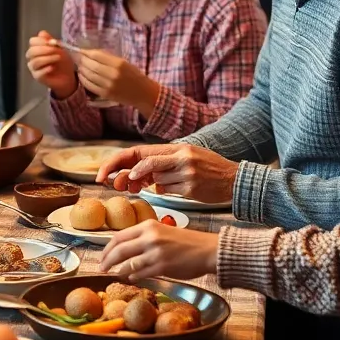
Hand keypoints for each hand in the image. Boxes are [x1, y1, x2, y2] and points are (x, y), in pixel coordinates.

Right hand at [26, 30, 76, 98]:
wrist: (68, 76)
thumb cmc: (63, 61)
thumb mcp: (60, 48)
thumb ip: (51, 41)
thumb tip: (43, 33)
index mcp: (37, 48)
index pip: (32, 41)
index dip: (41, 40)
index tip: (51, 42)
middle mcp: (33, 57)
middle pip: (31, 51)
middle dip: (44, 49)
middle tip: (55, 50)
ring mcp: (34, 68)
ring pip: (34, 62)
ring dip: (47, 58)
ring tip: (58, 58)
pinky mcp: (37, 77)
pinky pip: (38, 73)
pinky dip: (45, 69)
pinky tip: (52, 68)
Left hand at [76, 47, 140, 105]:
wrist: (143, 93)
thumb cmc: (135, 76)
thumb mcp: (125, 63)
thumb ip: (109, 58)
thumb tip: (92, 53)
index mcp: (119, 63)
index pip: (97, 55)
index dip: (86, 52)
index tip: (81, 50)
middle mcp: (113, 74)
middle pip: (91, 65)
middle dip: (82, 60)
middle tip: (78, 58)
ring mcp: (108, 85)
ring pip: (88, 75)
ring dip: (81, 69)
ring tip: (79, 65)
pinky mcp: (105, 94)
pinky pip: (89, 86)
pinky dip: (83, 79)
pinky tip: (82, 75)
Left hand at [96, 144, 237, 205]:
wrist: (235, 180)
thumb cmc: (208, 168)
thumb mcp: (186, 156)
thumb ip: (161, 162)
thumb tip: (135, 174)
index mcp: (176, 147)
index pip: (138, 153)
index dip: (117, 163)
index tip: (104, 175)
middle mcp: (180, 157)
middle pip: (143, 166)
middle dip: (128, 177)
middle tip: (120, 186)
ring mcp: (185, 173)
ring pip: (156, 181)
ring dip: (157, 184)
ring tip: (173, 181)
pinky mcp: (190, 189)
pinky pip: (168, 191)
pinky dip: (169, 191)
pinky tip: (182, 188)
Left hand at [99, 222, 218, 279]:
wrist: (208, 250)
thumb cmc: (187, 242)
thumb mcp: (163, 232)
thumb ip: (144, 238)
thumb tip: (124, 249)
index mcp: (148, 226)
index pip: (118, 236)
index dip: (107, 248)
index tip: (102, 255)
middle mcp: (150, 237)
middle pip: (118, 250)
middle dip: (107, 260)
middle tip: (102, 268)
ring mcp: (155, 252)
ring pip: (128, 264)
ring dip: (119, 270)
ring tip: (116, 274)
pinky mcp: (162, 266)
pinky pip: (140, 273)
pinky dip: (132, 276)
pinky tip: (131, 277)